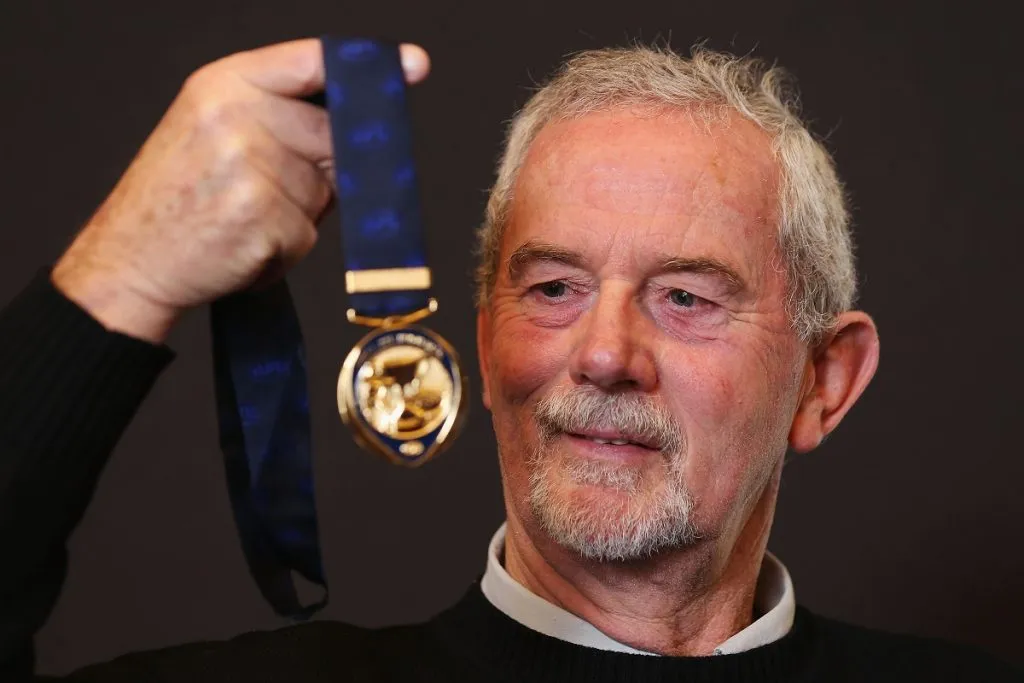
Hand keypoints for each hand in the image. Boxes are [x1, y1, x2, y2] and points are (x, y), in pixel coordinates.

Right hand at [52, 38, 429, 342]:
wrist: (129, 262)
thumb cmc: (178, 201)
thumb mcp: (213, 133)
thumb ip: (280, 119)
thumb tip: (362, 135)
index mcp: (224, 85)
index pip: (310, 61)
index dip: (365, 68)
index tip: (413, 67)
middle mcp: (235, 114)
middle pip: (333, 136)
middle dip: (318, 173)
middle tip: (256, 192)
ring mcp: (249, 164)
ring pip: (325, 193)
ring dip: (298, 217)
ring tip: (241, 219)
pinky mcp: (261, 214)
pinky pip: (309, 235)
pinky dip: (285, 252)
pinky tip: (242, 245)